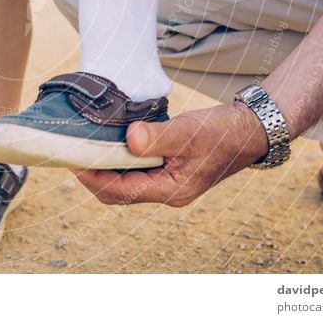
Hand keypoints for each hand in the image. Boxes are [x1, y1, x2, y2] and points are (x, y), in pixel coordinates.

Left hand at [74, 102, 268, 205]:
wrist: (251, 129)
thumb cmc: (224, 133)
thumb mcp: (189, 132)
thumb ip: (158, 137)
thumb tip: (128, 139)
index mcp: (171, 191)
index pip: (118, 192)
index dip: (92, 176)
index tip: (72, 159)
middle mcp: (166, 191)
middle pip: (117, 190)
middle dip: (93, 172)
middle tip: (73, 150)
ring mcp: (168, 181)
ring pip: (126, 179)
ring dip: (106, 163)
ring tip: (87, 143)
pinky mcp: (169, 168)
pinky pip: (137, 168)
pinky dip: (121, 156)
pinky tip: (112, 139)